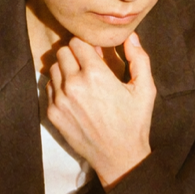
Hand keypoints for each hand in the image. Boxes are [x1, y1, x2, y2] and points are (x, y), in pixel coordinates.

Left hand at [43, 32, 154, 185]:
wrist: (118, 157)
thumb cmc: (134, 123)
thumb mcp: (145, 89)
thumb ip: (139, 59)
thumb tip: (130, 36)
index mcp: (96, 75)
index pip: (78, 42)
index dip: (87, 45)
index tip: (95, 53)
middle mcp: (74, 85)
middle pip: (63, 51)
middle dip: (75, 54)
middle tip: (86, 64)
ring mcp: (60, 100)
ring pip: (54, 68)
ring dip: (65, 69)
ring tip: (80, 80)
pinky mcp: (53, 113)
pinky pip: (49, 88)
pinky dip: (59, 86)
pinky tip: (74, 95)